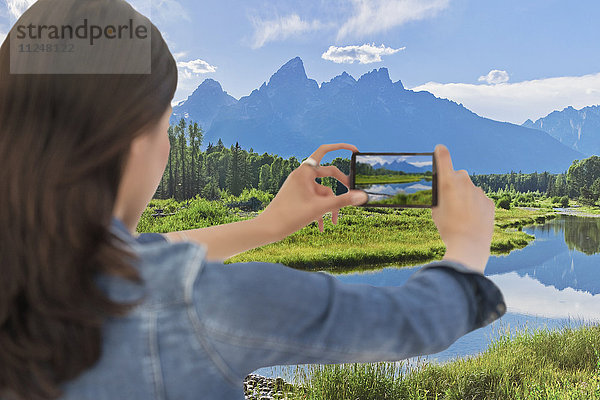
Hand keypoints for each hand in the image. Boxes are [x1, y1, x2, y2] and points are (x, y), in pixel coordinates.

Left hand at [257, 143, 368, 238]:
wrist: (268, 229)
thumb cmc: (289, 216)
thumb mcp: (320, 208)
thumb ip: (343, 201)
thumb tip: (362, 196)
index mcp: (305, 172)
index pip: (325, 151)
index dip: (341, 148)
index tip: (355, 151)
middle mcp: (301, 176)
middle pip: (328, 175)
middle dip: (341, 188)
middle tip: (354, 194)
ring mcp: (299, 186)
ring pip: (322, 191)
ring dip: (329, 206)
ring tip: (333, 223)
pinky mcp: (297, 196)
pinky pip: (314, 199)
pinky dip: (320, 211)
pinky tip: (322, 227)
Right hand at [432, 144, 494, 273]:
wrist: (469, 245)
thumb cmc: (448, 228)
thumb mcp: (436, 211)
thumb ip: (440, 197)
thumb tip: (446, 192)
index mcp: (447, 183)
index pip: (444, 158)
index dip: (441, 153)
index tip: (440, 148)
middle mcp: (464, 183)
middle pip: (459, 175)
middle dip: (455, 183)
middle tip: (450, 200)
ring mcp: (478, 191)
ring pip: (470, 189)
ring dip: (466, 196)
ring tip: (462, 215)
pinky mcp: (489, 201)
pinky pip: (479, 199)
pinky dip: (476, 205)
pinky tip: (472, 219)